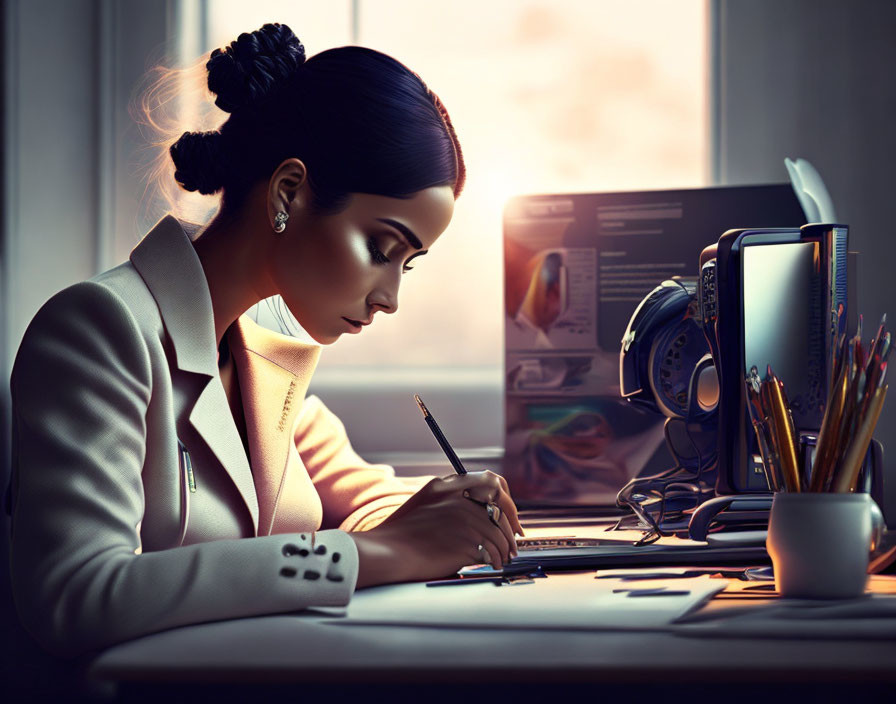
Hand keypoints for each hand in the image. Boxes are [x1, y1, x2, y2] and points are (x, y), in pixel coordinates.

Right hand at [350, 471, 524, 587]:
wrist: (387, 552)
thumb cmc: (402, 535)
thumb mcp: (424, 504)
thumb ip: (450, 501)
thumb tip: (482, 513)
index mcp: (448, 484)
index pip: (492, 482)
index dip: (507, 501)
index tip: (510, 517)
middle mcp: (459, 498)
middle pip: (500, 509)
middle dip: (511, 528)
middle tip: (514, 544)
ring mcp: (464, 518)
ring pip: (499, 533)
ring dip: (505, 549)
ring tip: (502, 559)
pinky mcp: (467, 540)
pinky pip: (492, 551)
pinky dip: (496, 560)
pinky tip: (492, 565)